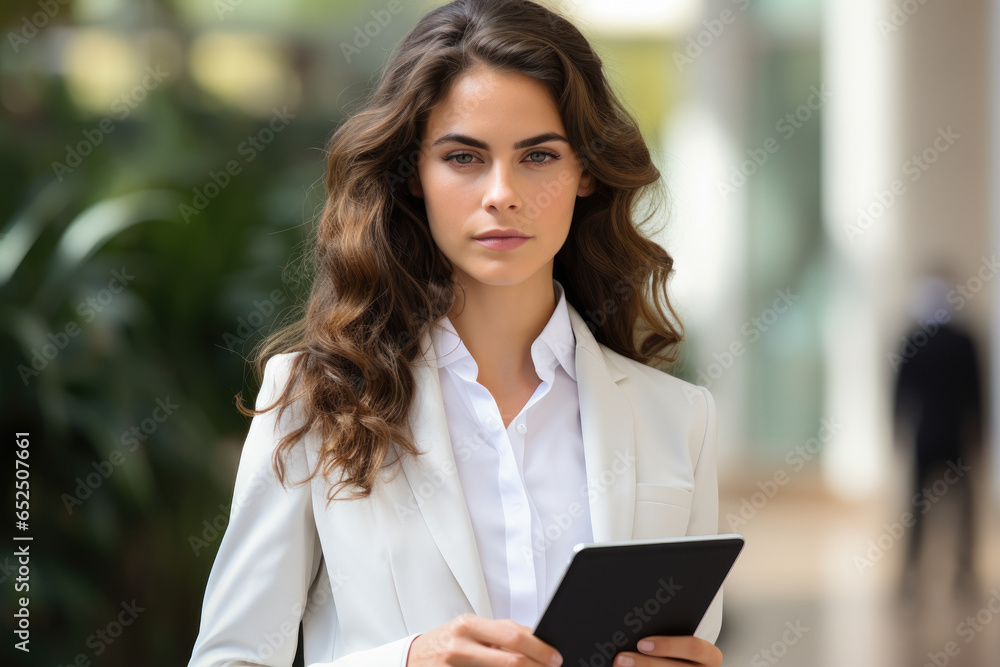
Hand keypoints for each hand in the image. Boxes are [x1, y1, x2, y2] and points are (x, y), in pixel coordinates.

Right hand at [406, 613, 562, 666]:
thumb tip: (534, 639)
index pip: (513, 635)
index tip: (554, 657)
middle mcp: (461, 646)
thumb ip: (498, 633)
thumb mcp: (468, 630)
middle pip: (511, 660)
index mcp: (468, 626)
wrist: (410, 660)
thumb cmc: (443, 644)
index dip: (539, 648)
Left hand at [613, 635, 721, 665]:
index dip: (668, 646)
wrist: (684, 661)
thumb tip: (637, 621)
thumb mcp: (681, 636)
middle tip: (621, 658)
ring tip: (619, 666)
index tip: (642, 643)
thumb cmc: (679, 646)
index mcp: (709, 656)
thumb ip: (667, 629)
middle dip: (646, 664)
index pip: (694, 648)